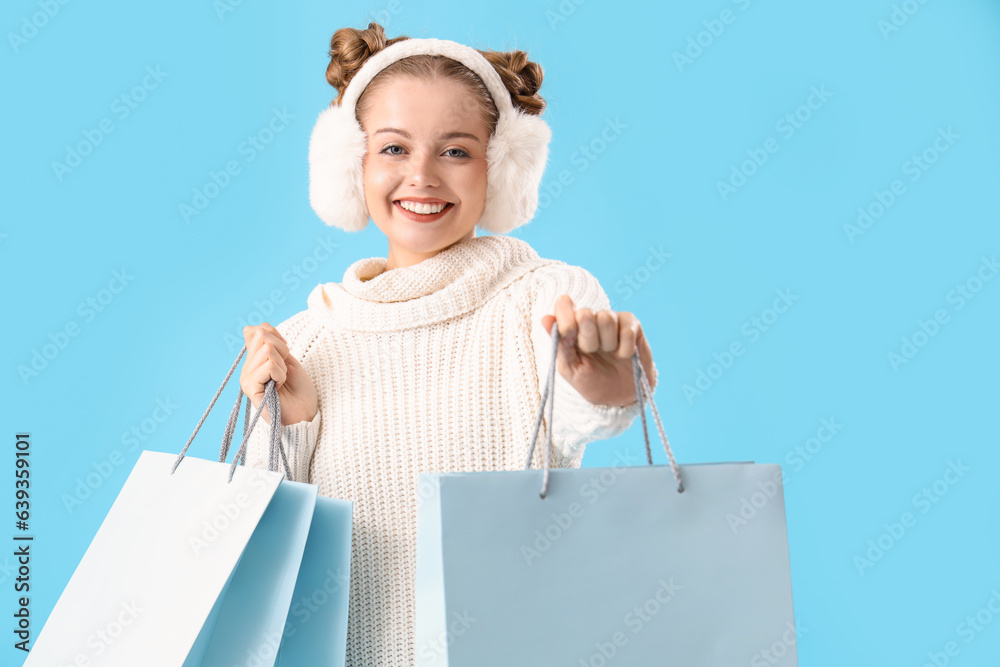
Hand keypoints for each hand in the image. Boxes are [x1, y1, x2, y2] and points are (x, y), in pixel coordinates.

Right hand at [239, 324, 318, 424]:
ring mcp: (247, 377)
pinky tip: (278, 387)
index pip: (254, 330)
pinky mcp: (250, 387)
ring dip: (282, 365)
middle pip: (262, 336)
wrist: (304, 414)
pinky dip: (281, 374)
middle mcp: (247, 367)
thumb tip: (253, 328)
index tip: (286, 352)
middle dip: (282, 350)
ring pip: (268, 350)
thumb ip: (272, 345)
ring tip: (281, 380)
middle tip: (285, 370)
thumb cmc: (299, 391)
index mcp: (255, 360)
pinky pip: (269, 365)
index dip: (275, 335)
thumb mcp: (287, 361)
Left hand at [541, 295, 656, 407]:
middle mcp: (591, 317)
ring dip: (608, 345)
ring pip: (607, 319)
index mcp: (571, 326)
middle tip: (592, 353)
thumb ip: (559, 344)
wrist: (619, 396)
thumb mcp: (570, 368)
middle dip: (588, 340)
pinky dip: (625, 350)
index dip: (566, 320)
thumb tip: (545, 318)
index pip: (563, 304)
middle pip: (585, 313)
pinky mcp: (632, 324)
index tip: (570, 339)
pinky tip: (623, 355)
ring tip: (609, 354)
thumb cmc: (592, 381)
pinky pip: (626, 331)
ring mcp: (612, 318)